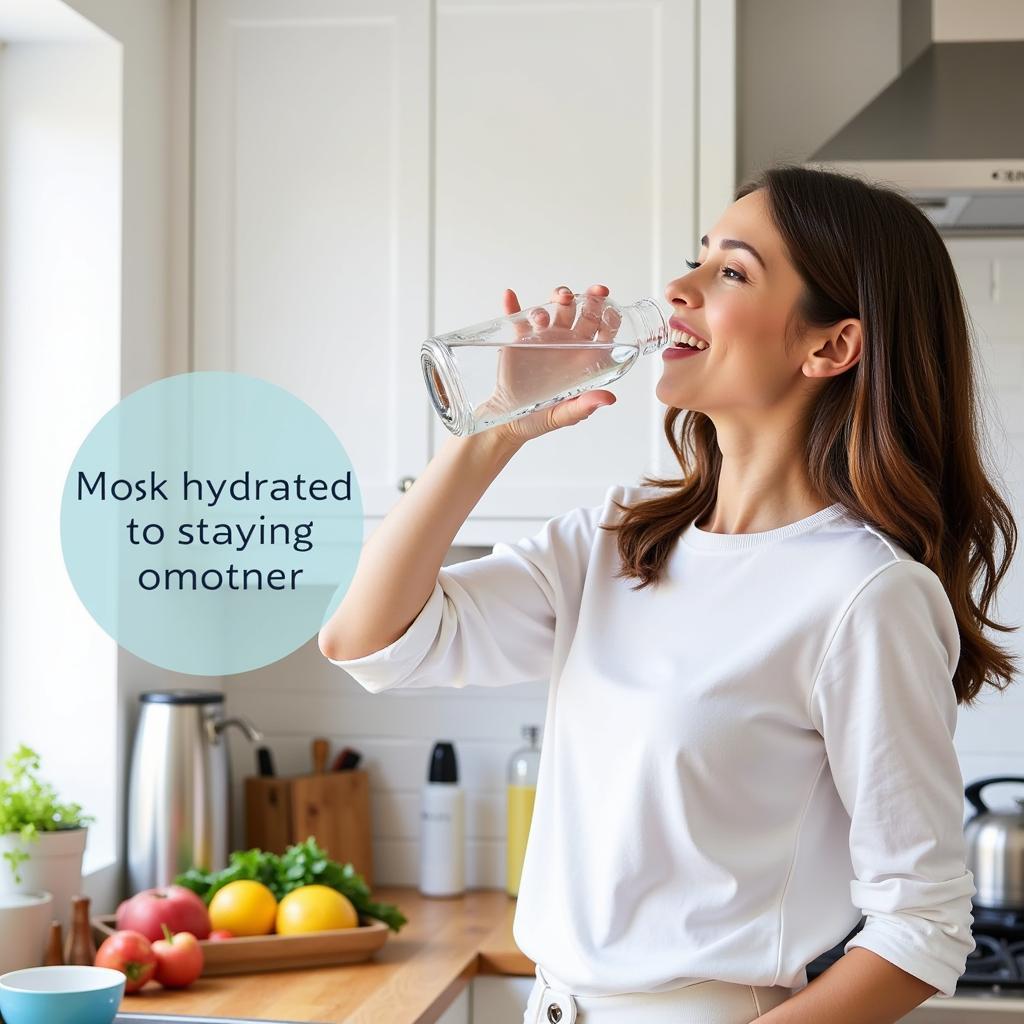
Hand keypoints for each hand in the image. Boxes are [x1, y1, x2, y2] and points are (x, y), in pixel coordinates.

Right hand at [484, 283, 619, 446]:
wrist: (509, 421)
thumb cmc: (540, 417)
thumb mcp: (565, 414)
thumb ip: (585, 406)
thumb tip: (609, 398)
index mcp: (583, 359)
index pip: (603, 332)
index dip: (609, 318)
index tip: (610, 310)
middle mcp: (567, 344)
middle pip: (582, 312)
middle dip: (588, 299)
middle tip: (590, 294)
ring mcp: (544, 339)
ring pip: (555, 309)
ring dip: (557, 299)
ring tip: (551, 308)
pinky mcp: (520, 340)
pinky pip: (517, 318)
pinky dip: (514, 306)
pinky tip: (510, 297)